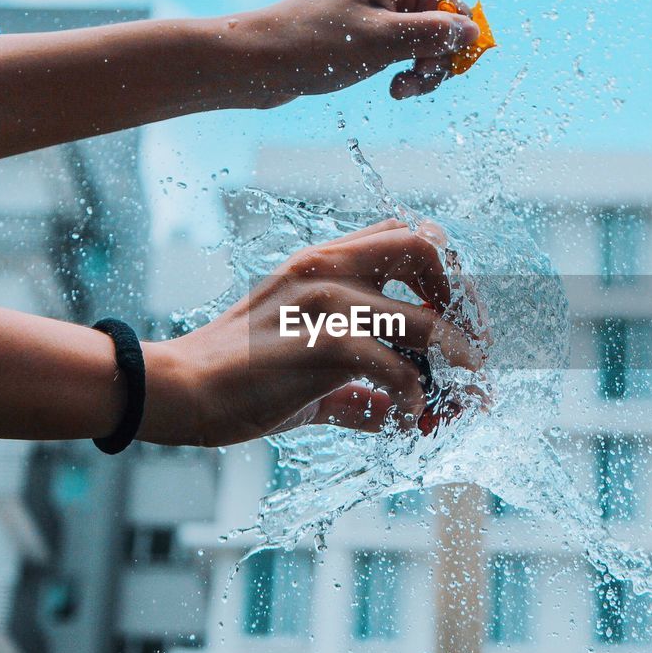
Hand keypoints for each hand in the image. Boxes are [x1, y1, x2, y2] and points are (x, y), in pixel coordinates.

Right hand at [139, 220, 483, 446]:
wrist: (178, 390)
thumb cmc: (236, 378)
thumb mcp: (305, 370)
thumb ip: (353, 386)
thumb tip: (390, 413)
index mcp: (324, 263)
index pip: (404, 232)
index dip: (444, 270)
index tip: (457, 317)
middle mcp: (329, 269)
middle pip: (428, 247)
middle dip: (465, 298)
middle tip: (473, 347)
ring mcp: (327, 304)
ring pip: (427, 320)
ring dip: (460, 361)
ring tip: (467, 395)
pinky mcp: (322, 346)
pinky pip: (398, 370)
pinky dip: (417, 399)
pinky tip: (410, 420)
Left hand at [228, 0, 479, 103]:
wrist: (261, 61)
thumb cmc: (314, 46)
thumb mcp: (381, 43)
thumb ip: (432, 36)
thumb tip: (474, 33)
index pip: (452, 6)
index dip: (451, 46)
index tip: (429, 75)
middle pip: (442, 22)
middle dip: (433, 60)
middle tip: (410, 86)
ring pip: (426, 38)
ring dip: (420, 69)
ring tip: (400, 89)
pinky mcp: (369, 20)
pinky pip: (406, 43)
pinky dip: (404, 66)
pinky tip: (392, 84)